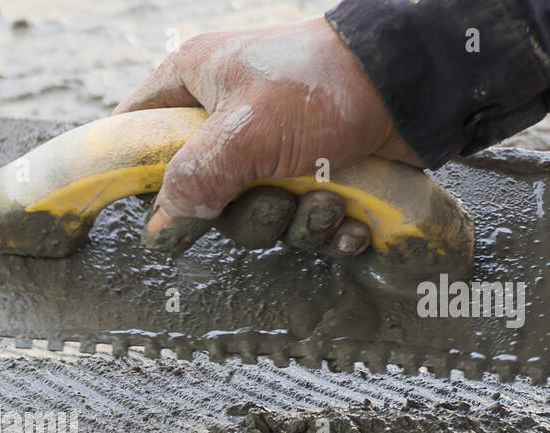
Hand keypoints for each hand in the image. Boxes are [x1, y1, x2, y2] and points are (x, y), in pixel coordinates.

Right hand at [115, 18, 422, 255]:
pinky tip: (350, 219)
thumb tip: (157, 230)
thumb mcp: (242, 134)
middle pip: (201, 195)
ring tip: (325, 201)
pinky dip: (327, 230)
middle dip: (243, 214)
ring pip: (254, 217)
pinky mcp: (314, 174)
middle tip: (272, 198)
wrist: (415, 85)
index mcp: (196, 85)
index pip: (135, 128)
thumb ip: (190, 181)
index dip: (134, 172)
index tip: (152, 207)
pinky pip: (300, 224)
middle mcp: (228, 119)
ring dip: (293, 223)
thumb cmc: (320, 89)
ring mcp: (272, 150)